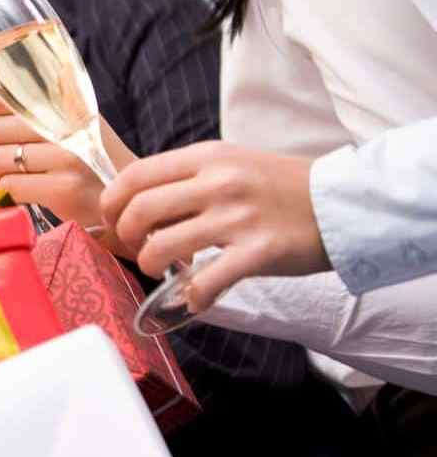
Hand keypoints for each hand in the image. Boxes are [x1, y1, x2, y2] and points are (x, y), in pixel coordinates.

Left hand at [0, 87, 137, 253]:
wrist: (130, 198)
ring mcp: (68, 157)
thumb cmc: (90, 162)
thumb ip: (35, 112)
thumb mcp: (71, 125)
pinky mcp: (65, 188)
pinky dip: (4, 190)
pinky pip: (12, 185)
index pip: (7, 94)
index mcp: (67, 103)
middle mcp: (68, 125)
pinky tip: (11, 191)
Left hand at [99, 141, 330, 312]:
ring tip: (162, 269)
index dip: (112, 201)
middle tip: (135, 247)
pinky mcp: (258, 252)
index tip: (111, 219)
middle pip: (140, 211)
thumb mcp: (232, 163)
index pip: (136, 175)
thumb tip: (140, 202)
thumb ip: (189, 178)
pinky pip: (207, 282)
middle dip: (125, 236)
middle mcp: (218, 184)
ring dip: (151, 265)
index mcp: (207, 158)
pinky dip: (193, 296)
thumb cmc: (283, 186)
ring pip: (163, 247)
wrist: (345, 202)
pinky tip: (196, 298)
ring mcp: (238, 218)